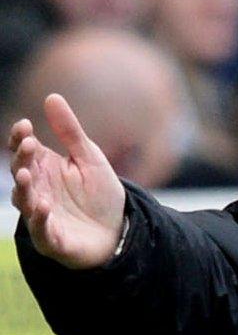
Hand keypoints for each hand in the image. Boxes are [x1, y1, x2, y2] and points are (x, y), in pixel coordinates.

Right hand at [11, 94, 125, 269]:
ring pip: (24, 201)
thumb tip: (51, 96)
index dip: (21, 139)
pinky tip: (42, 207)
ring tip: (26, 176)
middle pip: (21, 172)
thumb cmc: (99, 194)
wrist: (119, 231)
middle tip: (29, 146)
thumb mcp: (90, 158)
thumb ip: (70, 132)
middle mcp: (36, 190)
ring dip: (23, 189)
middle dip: (22, 160)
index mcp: (43, 169)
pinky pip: (41, 229)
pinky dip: (40, 219)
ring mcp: (41, 214)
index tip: (24, 126)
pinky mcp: (52, 238)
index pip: (24, 151)